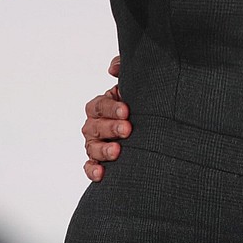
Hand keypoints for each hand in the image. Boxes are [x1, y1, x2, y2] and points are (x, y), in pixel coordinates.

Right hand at [82, 54, 128, 181]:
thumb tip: (113, 69)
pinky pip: (90, 166)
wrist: (152, 125)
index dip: (111, 107)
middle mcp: (95, 125)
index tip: (126, 110)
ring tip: (117, 151)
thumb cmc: (140, 103)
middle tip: (127, 129)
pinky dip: (92, 170)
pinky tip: (101, 174)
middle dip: (110, 128)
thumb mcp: (135, 84)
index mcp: (102, 106)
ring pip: (91, 147)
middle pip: (94, 126)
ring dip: (103, 150)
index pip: (99, 105)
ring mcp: (96, 144)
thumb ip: (124, 69)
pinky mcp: (99, 161)